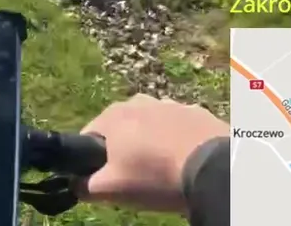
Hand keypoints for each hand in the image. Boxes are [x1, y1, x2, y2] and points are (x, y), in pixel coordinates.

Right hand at [75, 94, 227, 213]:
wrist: (214, 169)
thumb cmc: (155, 176)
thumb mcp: (112, 189)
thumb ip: (85, 186)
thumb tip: (77, 184)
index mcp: (112, 115)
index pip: (88, 136)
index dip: (91, 160)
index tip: (103, 179)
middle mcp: (138, 101)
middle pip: (121, 130)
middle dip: (124, 150)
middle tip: (135, 177)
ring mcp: (170, 104)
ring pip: (151, 127)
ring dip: (152, 144)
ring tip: (164, 171)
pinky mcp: (197, 112)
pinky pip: (179, 129)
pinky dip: (178, 142)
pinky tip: (186, 162)